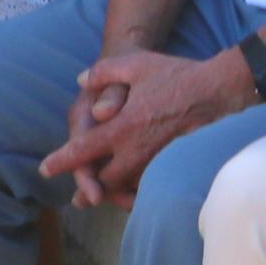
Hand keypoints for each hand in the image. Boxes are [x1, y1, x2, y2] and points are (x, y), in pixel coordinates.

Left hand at [39, 45, 256, 206]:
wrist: (220, 89)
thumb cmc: (177, 75)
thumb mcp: (135, 64)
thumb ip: (103, 73)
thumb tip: (80, 81)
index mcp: (122, 125)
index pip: (84, 150)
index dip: (62, 161)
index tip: (45, 170)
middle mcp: (138, 148)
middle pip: (104, 178)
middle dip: (90, 188)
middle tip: (78, 196)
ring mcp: (159, 160)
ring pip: (129, 186)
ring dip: (114, 193)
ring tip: (104, 200)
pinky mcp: (177, 164)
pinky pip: (153, 184)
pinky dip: (141, 191)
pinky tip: (137, 191)